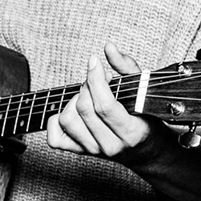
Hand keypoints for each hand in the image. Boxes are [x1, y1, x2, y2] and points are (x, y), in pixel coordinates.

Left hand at [47, 44, 153, 158]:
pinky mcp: (80, 152)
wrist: (146, 150)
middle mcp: (111, 146)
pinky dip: (57, 121)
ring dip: (73, 102)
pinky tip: (73, 111)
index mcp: (131, 132)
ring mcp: (94, 151)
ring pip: (67, 120)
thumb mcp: (142, 91)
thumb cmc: (145, 118)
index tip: (95, 63)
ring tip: (88, 97)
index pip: (104, 106)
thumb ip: (126, 67)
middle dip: (87, 86)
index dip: (96, 79)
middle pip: (84, 109)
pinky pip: (55, 137)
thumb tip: (108, 48)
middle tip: (97, 81)